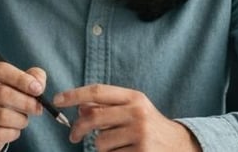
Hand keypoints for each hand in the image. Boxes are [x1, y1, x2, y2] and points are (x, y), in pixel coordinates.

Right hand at [0, 62, 47, 151]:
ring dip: (20, 120)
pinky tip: (13, 130)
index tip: (38, 89)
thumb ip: (32, 78)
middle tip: (38, 109)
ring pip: (1, 115)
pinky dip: (13, 133)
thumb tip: (38, 85)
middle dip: (26, 102)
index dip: (21, 79)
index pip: (0, 70)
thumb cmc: (4, 102)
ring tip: (23, 120)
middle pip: (2, 93)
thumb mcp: (17, 85)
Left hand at [53, 84, 201, 151]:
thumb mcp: (133, 110)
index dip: (74, 94)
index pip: (98, 91)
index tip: (58, 99)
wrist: (179, 145)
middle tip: (73, 137)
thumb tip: (80, 107)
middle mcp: (137, 113)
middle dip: (78, 129)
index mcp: (134, 98)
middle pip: (93, 117)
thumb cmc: (149, 126)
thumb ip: (107, 107)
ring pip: (100, 142)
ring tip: (117, 145)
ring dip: (101, 147)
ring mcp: (140, 134)